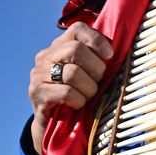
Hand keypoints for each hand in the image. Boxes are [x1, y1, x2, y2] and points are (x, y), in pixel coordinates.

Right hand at [28, 23, 114, 154]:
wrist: (52, 125)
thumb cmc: (77, 94)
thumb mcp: (87, 73)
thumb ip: (97, 58)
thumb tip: (118, 51)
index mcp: (59, 45)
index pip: (77, 29)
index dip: (96, 40)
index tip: (109, 55)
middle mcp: (45, 56)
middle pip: (76, 50)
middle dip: (95, 68)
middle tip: (99, 81)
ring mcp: (38, 74)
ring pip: (73, 73)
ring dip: (89, 88)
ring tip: (89, 95)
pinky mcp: (37, 93)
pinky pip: (67, 93)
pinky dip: (79, 100)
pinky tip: (78, 104)